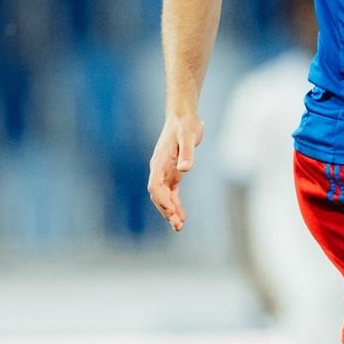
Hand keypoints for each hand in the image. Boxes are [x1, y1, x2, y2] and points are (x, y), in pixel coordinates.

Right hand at [147, 113, 203, 231]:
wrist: (184, 116)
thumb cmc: (186, 125)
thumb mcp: (188, 136)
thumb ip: (187, 152)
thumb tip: (185, 169)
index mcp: (159, 162)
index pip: (155, 186)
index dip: (162, 200)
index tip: (171, 211)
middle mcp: (159, 169)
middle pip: (158, 195)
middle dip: (166, 211)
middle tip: (177, 226)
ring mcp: (165, 172)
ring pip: (164, 197)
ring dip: (170, 212)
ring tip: (178, 227)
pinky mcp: (173, 173)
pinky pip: (172, 193)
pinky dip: (176, 205)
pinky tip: (182, 216)